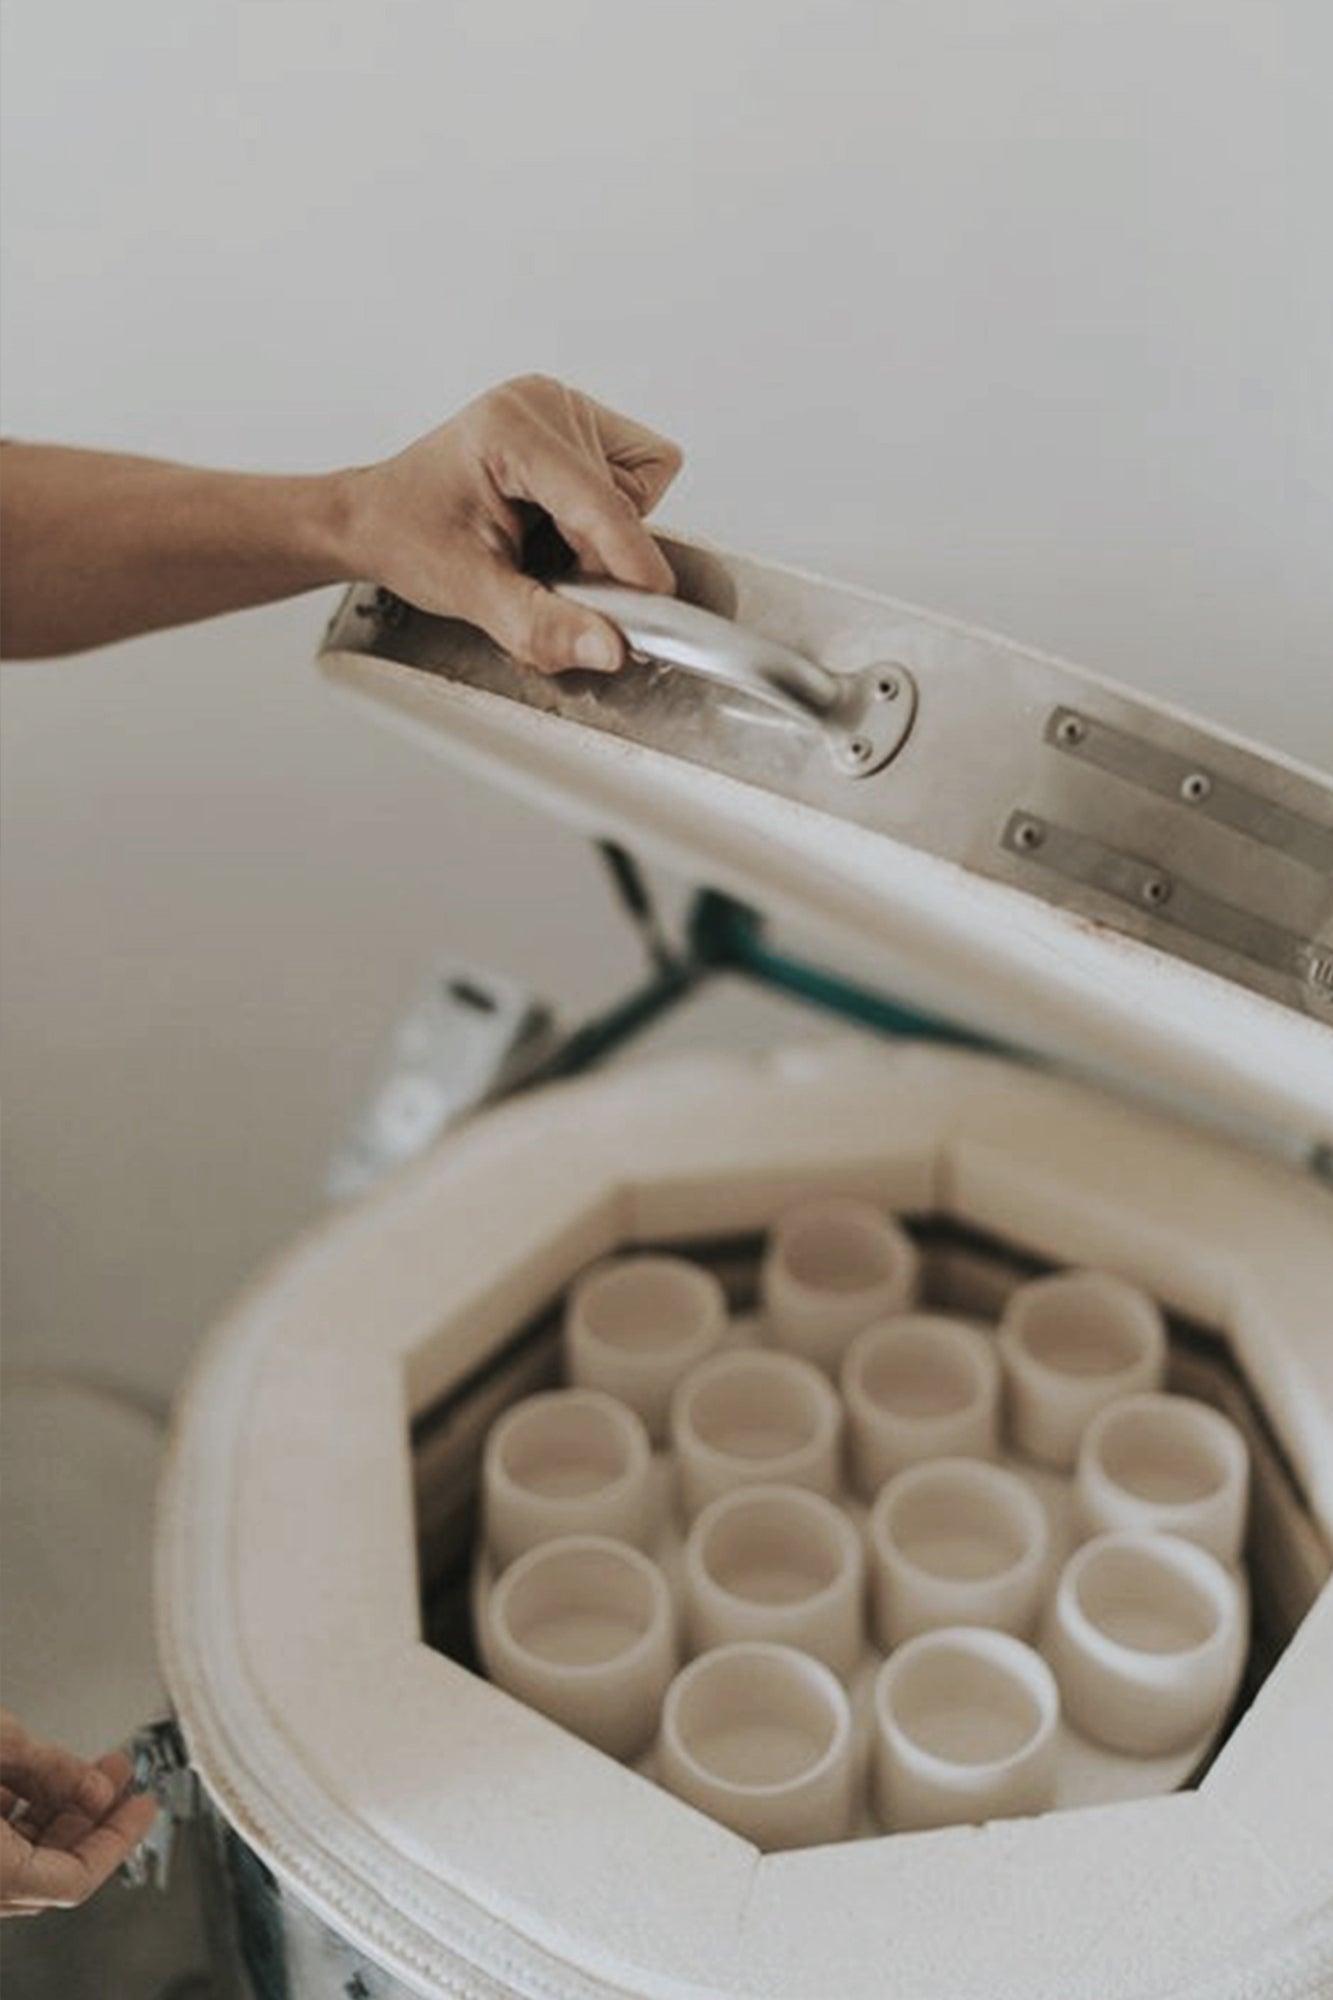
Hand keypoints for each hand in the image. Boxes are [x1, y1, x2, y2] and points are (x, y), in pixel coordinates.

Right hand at [0, 1711, 157, 1916]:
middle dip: (90, 1818)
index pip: (74, 1880)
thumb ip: (53, 1771)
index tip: (144, 1809)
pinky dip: (16, 1817)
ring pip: (16, 1859)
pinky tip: (33, 1778)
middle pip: (46, 1869)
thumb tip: (98, 1790)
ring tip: (85, 1770)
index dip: (119, 1840)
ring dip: (55, 1813)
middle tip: (120, 1779)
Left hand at [341, 374, 682, 673]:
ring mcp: (562, 409)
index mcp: (512, 429)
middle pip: (628, 499)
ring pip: (639, 489)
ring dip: (603, 538)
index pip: (602, 503)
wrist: (376, 518)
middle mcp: (543, 405)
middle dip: (601, 557)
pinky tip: (558, 528)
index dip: (633, 563)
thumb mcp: (469, 591)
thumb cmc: (407, 538)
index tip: (656, 612)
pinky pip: (634, 478)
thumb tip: (608, 647)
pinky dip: (606, 519)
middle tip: (551, 580)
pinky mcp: (574, 426)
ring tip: (544, 549)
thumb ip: (541, 624)